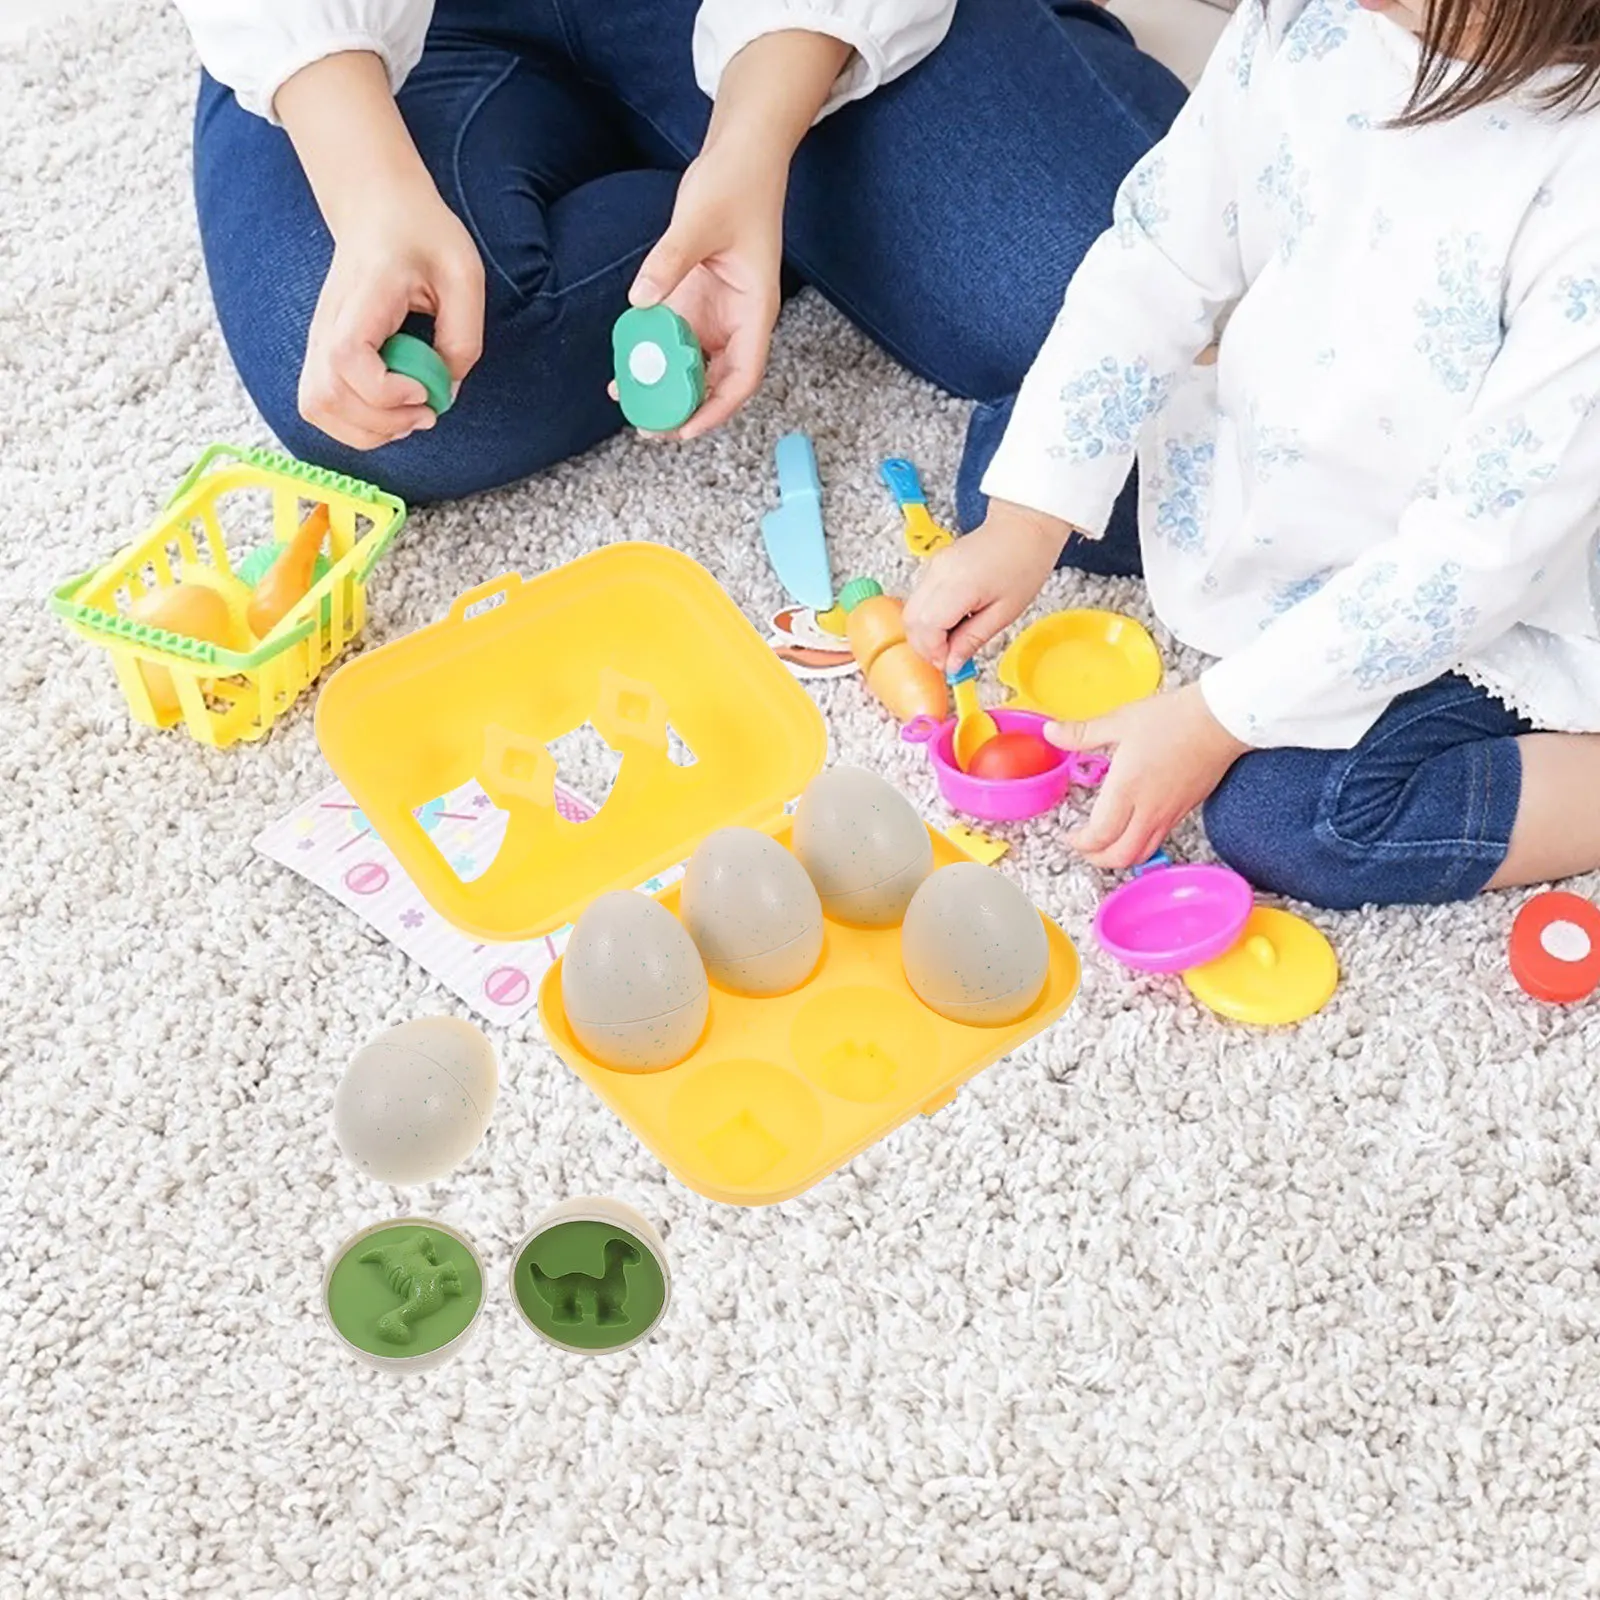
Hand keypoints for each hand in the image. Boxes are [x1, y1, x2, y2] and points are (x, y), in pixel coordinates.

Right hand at [274, 52, 485, 450]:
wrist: (378, 207)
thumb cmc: (424, 237)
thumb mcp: (464, 276)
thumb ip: (463, 337)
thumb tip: (446, 391)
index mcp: (365, 296)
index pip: (347, 358)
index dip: (385, 392)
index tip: (423, 391)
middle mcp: (329, 320)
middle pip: (325, 396)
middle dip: (381, 423)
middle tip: (425, 412)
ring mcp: (318, 338)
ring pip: (316, 407)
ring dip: (366, 431)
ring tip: (407, 416)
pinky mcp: (321, 352)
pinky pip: (321, 405)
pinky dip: (355, 425)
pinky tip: (389, 413)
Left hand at [618, 28, 853, 438]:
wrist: (740, 155)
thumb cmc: (736, 184)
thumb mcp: (700, 220)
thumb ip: (669, 261)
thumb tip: (639, 301)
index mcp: (755, 310)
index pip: (743, 376)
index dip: (717, 409)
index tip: (686, 429)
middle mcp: (738, 319)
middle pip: (718, 382)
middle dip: (686, 410)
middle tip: (648, 427)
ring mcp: (716, 312)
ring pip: (694, 366)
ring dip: (666, 388)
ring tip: (631, 404)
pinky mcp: (696, 300)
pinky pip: (674, 339)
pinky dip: (653, 356)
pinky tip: (625, 368)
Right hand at [903, 501, 1072, 671]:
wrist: (1024, 527)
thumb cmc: (1023, 563)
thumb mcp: (1005, 613)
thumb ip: (973, 639)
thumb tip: (952, 664)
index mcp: (958, 585)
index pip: (926, 628)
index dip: (934, 652)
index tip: (951, 664)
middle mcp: (938, 573)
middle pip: (911, 621)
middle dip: (925, 646)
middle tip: (950, 657)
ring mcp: (932, 567)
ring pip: (911, 611)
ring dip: (926, 632)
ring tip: (954, 639)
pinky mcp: (933, 566)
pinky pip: (919, 599)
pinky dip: (929, 618)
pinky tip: (952, 621)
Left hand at [1047, 683, 1250, 869]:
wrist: (1221, 720)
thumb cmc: (1173, 718)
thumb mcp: (1120, 721)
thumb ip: (1082, 733)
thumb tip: (1051, 733)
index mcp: (1127, 789)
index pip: (1099, 836)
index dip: (1079, 843)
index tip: (1069, 834)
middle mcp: (1148, 810)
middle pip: (1119, 856)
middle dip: (1095, 858)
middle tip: (1082, 845)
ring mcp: (1169, 814)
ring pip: (1141, 855)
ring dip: (1118, 857)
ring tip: (1104, 844)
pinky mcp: (1184, 812)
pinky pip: (1158, 841)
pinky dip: (1139, 846)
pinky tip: (1131, 829)